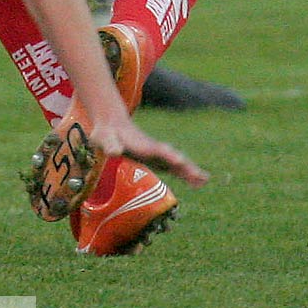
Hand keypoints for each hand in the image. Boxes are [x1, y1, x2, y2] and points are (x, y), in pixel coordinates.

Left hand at [88, 118, 208, 189]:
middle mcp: (154, 149)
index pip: (158, 151)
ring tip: (205, 180)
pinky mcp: (157, 160)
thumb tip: (113, 152)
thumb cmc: (106, 133)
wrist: (112, 124)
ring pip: (177, 163)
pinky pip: (175, 168)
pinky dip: (186, 174)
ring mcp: (158, 154)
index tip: (179, 160)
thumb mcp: (103, 138)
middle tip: (200, 176)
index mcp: (142, 145)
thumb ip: (110, 144)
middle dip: (186, 166)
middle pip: (173, 157)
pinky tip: (198, 183)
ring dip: (190, 171)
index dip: (168, 156)